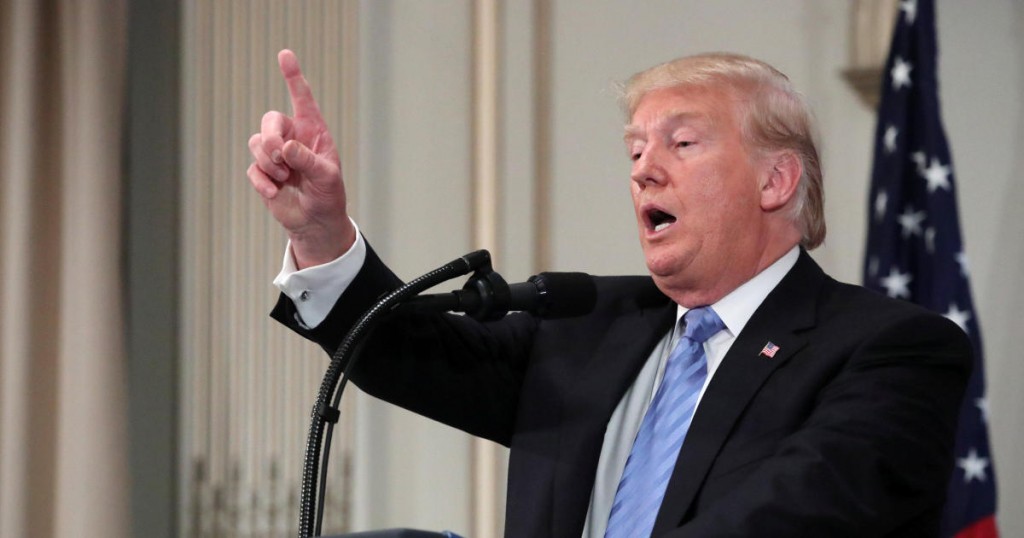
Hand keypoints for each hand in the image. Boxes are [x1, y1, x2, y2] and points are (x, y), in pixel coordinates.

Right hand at [247, 49, 355, 267]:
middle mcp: (292, 137)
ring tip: (285, 178)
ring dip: (269, 162)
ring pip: (257, 143)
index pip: (302, 99)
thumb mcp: (327, 177)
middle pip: (270, 121)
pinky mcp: (263, 173)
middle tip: (281, 158)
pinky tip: (275, 191)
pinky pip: (253, 168)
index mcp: (313, 131)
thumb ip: (308, 160)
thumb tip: (285, 148)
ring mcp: (276, 155)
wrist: (316, 222)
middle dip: (271, 138)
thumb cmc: (328, 195)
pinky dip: (262, 180)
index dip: (293, 77)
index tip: (285, 54)